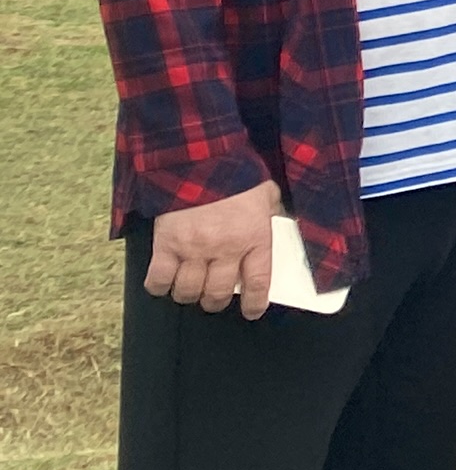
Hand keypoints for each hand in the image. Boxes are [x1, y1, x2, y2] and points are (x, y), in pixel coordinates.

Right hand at [146, 181, 279, 318]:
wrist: (201, 158)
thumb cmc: (237, 175)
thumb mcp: (267, 195)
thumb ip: (272, 215)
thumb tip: (282, 227)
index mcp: (254, 238)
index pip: (257, 283)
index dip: (253, 303)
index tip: (251, 311)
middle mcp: (225, 249)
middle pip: (217, 293)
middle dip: (215, 301)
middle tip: (213, 298)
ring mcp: (193, 249)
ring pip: (188, 291)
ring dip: (189, 295)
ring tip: (189, 290)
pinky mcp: (166, 244)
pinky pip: (159, 279)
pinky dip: (159, 286)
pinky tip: (163, 283)